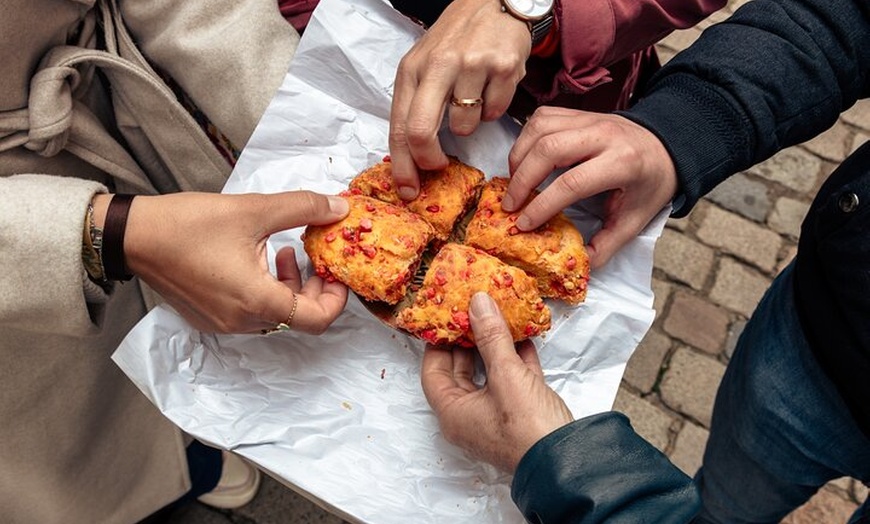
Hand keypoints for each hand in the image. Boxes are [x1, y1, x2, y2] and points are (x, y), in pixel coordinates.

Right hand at [114, 191, 349, 333]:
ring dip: (290, 286)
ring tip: (287, 250)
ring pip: (276, 315)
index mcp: (256, 301)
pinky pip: (252, 312)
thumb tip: (340, 207)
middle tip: (315, 256)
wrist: (133, 236)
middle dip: (314, 287)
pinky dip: (267, 290)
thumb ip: (303, 208)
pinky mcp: (210, 317)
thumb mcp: (254, 210)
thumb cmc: (189, 224)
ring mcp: (223, 323)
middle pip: (298, 318)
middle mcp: (242, 321)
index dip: (336, 298)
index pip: (316, 320)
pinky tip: (259, 258)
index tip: (336, 271)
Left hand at [389, 0, 530, 198]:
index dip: (403, 165)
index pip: (399, 126)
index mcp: (412, 69)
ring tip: (472, 97)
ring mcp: (471, 65)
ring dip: (469, 124)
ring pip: (464, 126)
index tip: (408, 190)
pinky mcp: (503, 67)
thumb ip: (416, 105)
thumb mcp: (424, 64)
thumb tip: (412, 157)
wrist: (494, 1)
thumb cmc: (455, 40)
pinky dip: (493, 108)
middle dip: (428, 160)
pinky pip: (495, 112)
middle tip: (439, 166)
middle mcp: (437, 65)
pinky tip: (491, 85)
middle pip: (421, 131)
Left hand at [421, 292, 572, 472]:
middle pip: (461, 371)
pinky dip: (516, 360)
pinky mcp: (521, 414)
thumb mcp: (506, 375)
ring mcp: (496, 416)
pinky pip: (513, 381)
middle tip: (473, 312)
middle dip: (469, 340)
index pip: (433, 372)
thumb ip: (491, 337)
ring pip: (489, 374)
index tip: (444, 317)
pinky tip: (524, 337)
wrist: (568, 460)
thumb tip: (477, 303)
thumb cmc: (527, 425)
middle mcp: (470, 416)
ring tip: (498, 318)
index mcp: (454, 412)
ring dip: (495, 347)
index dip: (437, 343)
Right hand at [501, 106, 678, 268]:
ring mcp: (588, 119)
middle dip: (522, 180)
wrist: (666, 144)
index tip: (525, 224)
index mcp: (622, 163)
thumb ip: (606, 244)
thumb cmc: (649, 183)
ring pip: (539, 129)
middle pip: (548, 149)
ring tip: (514, 184)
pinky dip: (525, 140)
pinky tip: (524, 161)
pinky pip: (541, 118)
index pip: (572, 183)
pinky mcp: (577, 113)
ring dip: (518, 158)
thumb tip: (578, 264)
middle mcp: (603, 135)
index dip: (543, 205)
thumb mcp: (635, 220)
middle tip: (510, 205)